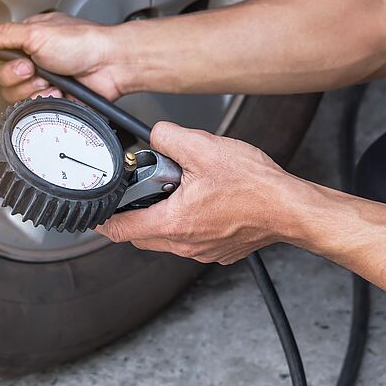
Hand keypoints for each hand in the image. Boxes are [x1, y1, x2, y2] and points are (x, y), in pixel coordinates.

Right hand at [0, 13, 128, 102]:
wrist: (110, 65)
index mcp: (26, 40)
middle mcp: (32, 60)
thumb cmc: (83, 42)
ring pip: (14, 94)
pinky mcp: (51, 98)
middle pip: (0, 77)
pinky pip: (33, 106)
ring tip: (49, 78)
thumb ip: (4, 34)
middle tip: (30, 67)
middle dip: (13, 74)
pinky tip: (57, 91)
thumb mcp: (37, 32)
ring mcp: (41, 81)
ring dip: (31, 87)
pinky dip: (44, 99)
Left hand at [97, 122, 306, 264]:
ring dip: (163, 217)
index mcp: (173, 222)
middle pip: (141, 235)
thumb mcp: (204, 148)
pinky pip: (192, 240)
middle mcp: (186, 244)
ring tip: (178, 191)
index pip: (121, 230)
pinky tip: (203, 201)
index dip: (102, 221)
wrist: (291, 208)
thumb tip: (156, 134)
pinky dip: (188, 223)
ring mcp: (203, 251)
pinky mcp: (220, 251)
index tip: (95, 213)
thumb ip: (169, 137)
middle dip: (134, 214)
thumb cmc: (255, 186)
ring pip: (167, 238)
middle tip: (140, 191)